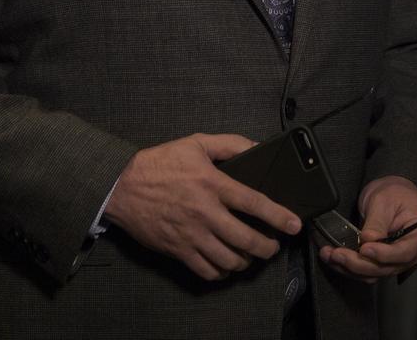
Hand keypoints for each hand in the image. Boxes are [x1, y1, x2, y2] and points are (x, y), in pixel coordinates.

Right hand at [102, 133, 301, 280]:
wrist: (121, 186)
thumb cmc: (159, 163)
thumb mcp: (196, 143)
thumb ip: (229, 144)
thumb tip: (257, 147)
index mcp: (212, 184)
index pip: (254, 203)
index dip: (278, 216)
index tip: (294, 225)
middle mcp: (204, 212)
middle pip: (245, 239)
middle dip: (267, 247)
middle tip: (274, 246)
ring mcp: (191, 234)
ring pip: (228, 259)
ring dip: (246, 261)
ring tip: (251, 255)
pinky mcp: (178, 250)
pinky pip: (206, 270)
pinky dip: (221, 272)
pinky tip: (226, 265)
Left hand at [317, 176, 416, 282]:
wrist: (396, 192)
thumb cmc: (396, 192)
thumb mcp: (384, 199)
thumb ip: (377, 221)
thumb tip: (367, 240)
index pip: (403, 252)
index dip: (382, 254)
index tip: (364, 249)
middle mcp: (414, 252)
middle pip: (386, 267)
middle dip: (358, 263)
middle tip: (337, 254)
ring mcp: (400, 260)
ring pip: (375, 273)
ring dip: (351, 268)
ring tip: (330, 255)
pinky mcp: (387, 262)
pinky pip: (370, 270)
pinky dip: (352, 267)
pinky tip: (337, 258)